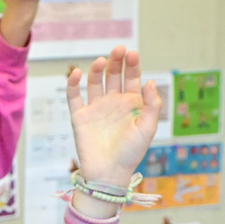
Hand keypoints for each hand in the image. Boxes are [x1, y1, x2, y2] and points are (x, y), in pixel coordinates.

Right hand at [65, 47, 163, 198]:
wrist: (109, 174)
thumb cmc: (131, 153)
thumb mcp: (148, 128)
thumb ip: (151, 105)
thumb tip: (149, 82)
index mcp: (131, 103)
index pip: (132, 77)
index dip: (132, 64)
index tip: (132, 54)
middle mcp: (113, 102)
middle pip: (114, 75)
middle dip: (116, 61)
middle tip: (118, 50)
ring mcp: (96, 108)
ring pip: (95, 82)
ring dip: (98, 69)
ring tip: (101, 61)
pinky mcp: (80, 117)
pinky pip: (74, 97)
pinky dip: (73, 84)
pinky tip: (77, 73)